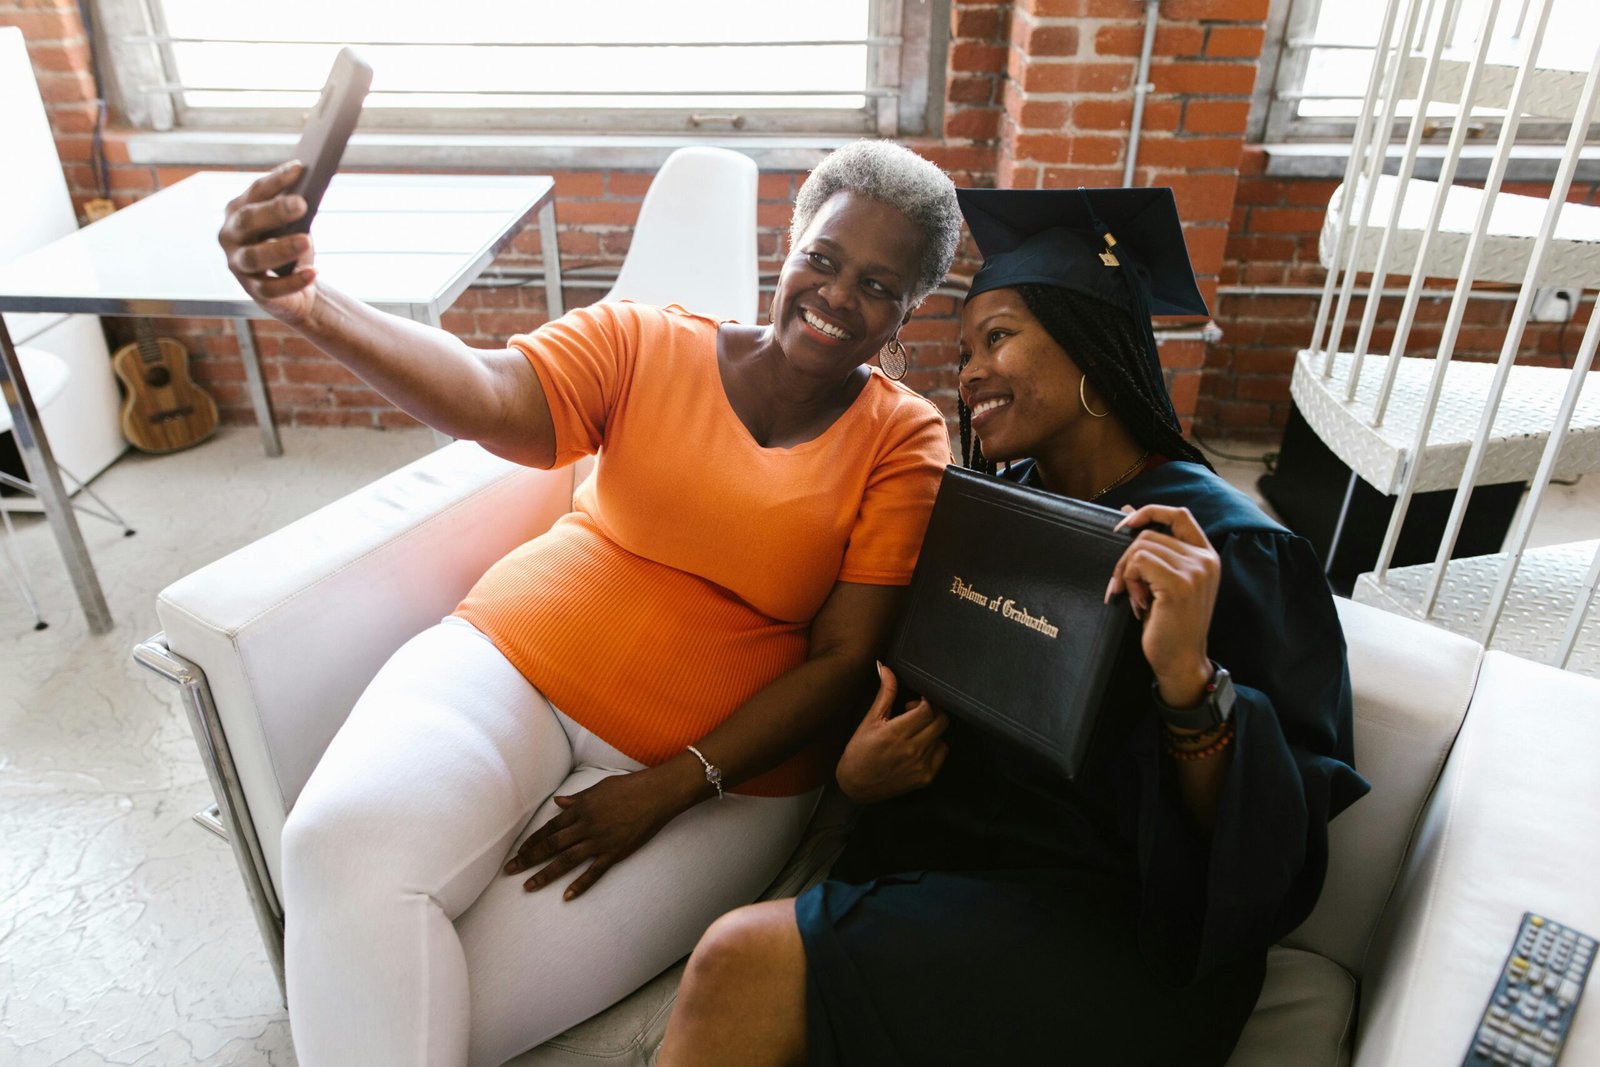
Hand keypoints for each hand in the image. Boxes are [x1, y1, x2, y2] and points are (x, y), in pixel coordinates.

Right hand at [217, 161, 319, 324]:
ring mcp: (238, 265)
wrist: (293, 289)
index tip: (299, 169)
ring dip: (281, 248)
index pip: (255, 192)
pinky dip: (293, 281)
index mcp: (238, 211)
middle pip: (249, 220)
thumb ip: (294, 209)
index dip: (276, 180)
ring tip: (307, 241)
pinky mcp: (253, 292)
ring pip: (255, 256)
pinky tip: (313, 272)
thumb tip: (310, 191)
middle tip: (302, 203)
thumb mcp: (292, 225)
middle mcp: (231, 236)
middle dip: (274, 210)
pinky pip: (271, 288)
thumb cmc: (289, 245)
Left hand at [503, 769, 682, 899]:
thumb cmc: (629, 787)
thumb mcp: (599, 788)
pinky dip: (580, 885)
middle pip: (551, 845)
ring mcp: (599, 840)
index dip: (533, 841)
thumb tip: (557, 803)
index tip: (519, 851)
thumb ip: (577, 798)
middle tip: (510, 870)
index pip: (550, 827)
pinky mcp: (614, 852)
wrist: (656, 794)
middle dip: (528, 858)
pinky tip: (566, 896)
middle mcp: (585, 825)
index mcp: (580, 808)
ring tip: (528, 886)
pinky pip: (594, 872)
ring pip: (566, 860)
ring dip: (545, 874)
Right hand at [835, 663, 949, 803]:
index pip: (927, 709)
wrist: (856, 785)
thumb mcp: (869, 720)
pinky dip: (934, 746)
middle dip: (932, 712)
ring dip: (932, 730)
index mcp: (896, 733)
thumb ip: (885, 694)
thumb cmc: (860, 751)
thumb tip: (885, 668)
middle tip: (917, 714)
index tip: (916, 702)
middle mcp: (911, 750)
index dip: (925, 701)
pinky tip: (918, 747)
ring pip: (942, 736)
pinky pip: (942, 753)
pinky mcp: (925, 778)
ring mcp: (920, 765)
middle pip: (941, 722)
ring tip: (915, 732)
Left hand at [1106, 504, 1218, 708]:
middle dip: (1127, 559)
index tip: (1125, 523)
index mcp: (1206, 556)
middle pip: (1149, 534)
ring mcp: (1195, 571)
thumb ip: (1157, 551)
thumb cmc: (1170, 624)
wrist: (1181, 660)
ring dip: (1128, 573)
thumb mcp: (1166, 581)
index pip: (1179, 514)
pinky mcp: (1179, 584)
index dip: (1150, 511)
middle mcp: (1205, 559)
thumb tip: (1127, 513)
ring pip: (1140, 547)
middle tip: (1127, 587)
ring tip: (1139, 599)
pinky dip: (1130, 580)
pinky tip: (1140, 604)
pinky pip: (1139, 561)